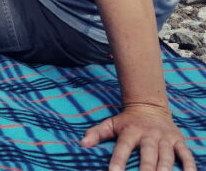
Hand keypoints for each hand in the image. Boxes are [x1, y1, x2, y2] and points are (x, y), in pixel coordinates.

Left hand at [81, 103, 196, 170]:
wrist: (149, 106)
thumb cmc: (127, 121)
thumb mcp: (111, 124)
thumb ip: (97, 133)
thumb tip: (82, 143)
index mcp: (130, 131)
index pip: (123, 147)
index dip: (118, 160)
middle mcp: (149, 134)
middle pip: (148, 153)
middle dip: (146, 168)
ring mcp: (164, 137)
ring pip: (167, 155)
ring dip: (165, 167)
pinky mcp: (178, 140)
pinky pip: (186, 153)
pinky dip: (189, 163)